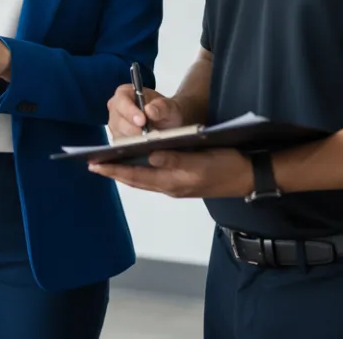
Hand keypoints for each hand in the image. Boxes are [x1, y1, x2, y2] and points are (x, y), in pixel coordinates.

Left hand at [88, 148, 253, 198]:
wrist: (249, 175)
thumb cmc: (227, 165)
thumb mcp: (201, 160)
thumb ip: (175, 159)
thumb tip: (150, 156)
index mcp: (173, 182)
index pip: (136, 176)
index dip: (114, 170)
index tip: (94, 165)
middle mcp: (171, 186)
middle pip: (135, 179)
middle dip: (114, 171)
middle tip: (93, 164)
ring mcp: (176, 184)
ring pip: (143, 178)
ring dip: (125, 171)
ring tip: (107, 162)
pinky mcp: (182, 180)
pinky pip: (154, 176)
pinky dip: (140, 170)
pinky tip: (134, 162)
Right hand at [107, 83, 185, 139]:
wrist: (166, 121)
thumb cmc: (165, 110)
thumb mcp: (169, 106)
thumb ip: (161, 106)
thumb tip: (149, 110)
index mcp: (125, 93)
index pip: (122, 101)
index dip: (130, 111)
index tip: (142, 121)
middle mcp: (116, 108)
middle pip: (118, 120)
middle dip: (132, 129)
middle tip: (147, 136)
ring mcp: (115, 124)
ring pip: (119, 134)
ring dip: (133, 139)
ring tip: (148, 142)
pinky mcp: (117, 137)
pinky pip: (121, 144)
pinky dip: (132, 146)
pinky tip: (144, 146)